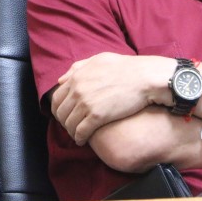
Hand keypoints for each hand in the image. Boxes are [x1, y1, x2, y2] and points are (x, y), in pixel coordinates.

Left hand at [50, 52, 171, 145]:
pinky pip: (81, 132)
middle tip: (70, 127)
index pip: (57, 98)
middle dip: (63, 122)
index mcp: (77, 77)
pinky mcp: (97, 116)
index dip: (58, 110)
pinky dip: (79, 138)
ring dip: (71, 132)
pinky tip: (83, 140)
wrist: (145, 77)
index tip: (65, 115)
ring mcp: (86, 103)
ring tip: (77, 135)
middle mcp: (78, 90)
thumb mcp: (99, 60)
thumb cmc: (126, 67)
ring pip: (69, 124)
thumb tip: (61, 80)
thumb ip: (78, 68)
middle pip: (60, 113)